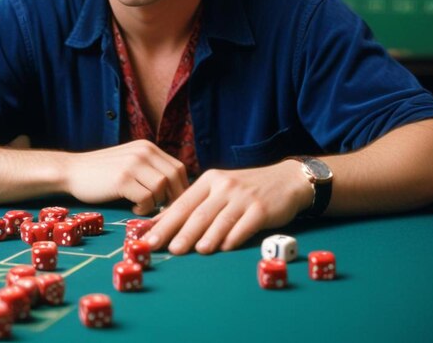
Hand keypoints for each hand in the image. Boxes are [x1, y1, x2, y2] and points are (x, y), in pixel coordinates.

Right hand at [63, 140, 188, 214]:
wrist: (71, 171)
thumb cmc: (102, 173)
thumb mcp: (130, 162)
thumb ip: (150, 169)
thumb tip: (176, 191)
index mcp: (147, 147)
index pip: (178, 168)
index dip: (182, 189)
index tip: (176, 204)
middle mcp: (143, 151)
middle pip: (175, 177)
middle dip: (174, 198)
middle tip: (165, 212)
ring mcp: (133, 164)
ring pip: (162, 187)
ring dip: (156, 203)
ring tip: (143, 207)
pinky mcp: (122, 179)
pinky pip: (147, 198)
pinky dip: (144, 208)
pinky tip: (133, 207)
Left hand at [143, 160, 313, 254]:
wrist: (284, 180)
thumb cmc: (245, 188)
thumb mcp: (218, 189)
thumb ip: (194, 205)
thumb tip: (160, 223)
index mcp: (209, 180)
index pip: (182, 203)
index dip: (164, 222)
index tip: (147, 238)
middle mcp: (224, 186)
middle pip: (198, 213)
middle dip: (180, 232)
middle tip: (166, 248)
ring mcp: (243, 197)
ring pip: (220, 220)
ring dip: (207, 237)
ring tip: (195, 251)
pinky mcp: (261, 209)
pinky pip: (244, 227)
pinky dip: (233, 238)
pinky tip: (224, 248)